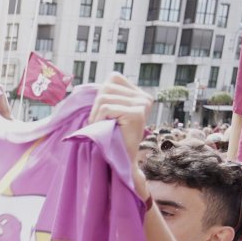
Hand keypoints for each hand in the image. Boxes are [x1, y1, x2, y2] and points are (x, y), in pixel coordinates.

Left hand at [89, 73, 152, 192]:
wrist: (122, 161)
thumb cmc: (111, 136)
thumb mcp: (110, 110)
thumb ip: (108, 94)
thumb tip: (98, 80)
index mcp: (140, 94)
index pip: (113, 79)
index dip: (101, 96)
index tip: (106, 115)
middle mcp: (145, 97)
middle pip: (106, 88)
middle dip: (96, 107)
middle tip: (102, 124)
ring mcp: (143, 104)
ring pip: (104, 98)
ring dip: (96, 115)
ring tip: (104, 127)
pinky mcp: (137, 113)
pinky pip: (106, 108)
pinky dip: (99, 119)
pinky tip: (106, 130)